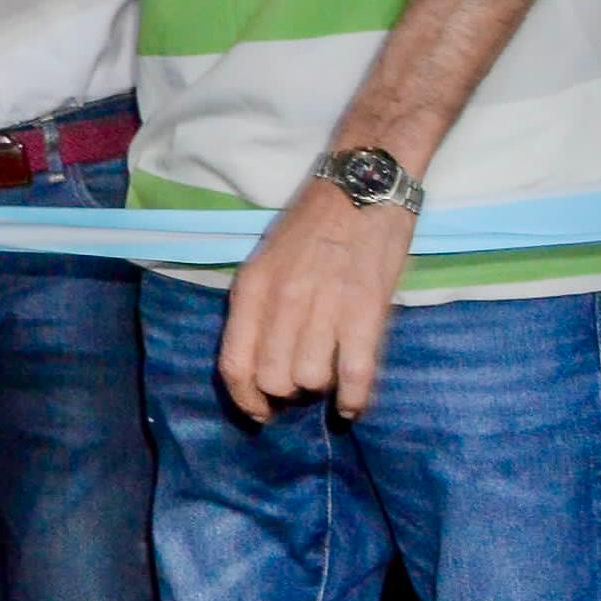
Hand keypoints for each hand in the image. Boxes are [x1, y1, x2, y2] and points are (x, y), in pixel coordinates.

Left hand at [219, 175, 415, 419]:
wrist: (362, 186)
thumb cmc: (313, 225)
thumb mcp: (266, 262)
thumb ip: (259, 309)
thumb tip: (260, 364)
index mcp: (251, 289)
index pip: (234, 365)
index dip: (245, 399)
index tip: (261, 414)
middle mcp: (281, 301)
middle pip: (273, 380)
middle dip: (287, 393)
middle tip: (303, 383)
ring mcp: (324, 306)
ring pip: (311, 381)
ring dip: (322, 389)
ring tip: (331, 376)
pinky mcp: (366, 310)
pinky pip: (356, 375)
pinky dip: (356, 400)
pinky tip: (354, 404)